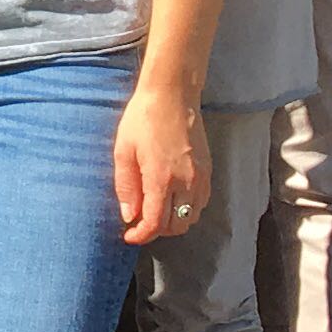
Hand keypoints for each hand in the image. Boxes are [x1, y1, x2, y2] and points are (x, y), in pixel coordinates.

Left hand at [113, 84, 212, 247]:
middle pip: (176, 226)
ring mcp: (201, 177)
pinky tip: (172, 200)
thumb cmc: (143, 119)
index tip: (129, 236)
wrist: (173, 94)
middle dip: (157, 231)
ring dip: (173, 222)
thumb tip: (129, 216)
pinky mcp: (208, 170)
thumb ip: (126, 187)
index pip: (156, 223)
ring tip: (154, 211)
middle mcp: (186, 182)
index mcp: (162, 179)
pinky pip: (201, 203)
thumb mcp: (123, 152)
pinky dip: (187, 210)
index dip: (141, 236)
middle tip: (139, 223)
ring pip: (192, 218)